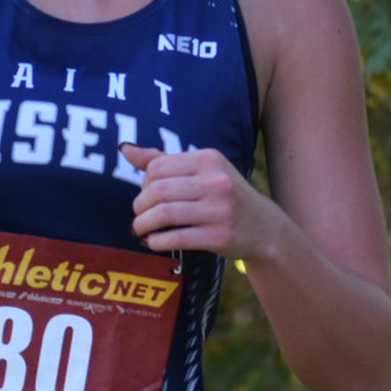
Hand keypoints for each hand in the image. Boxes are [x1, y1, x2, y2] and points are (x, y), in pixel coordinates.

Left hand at [120, 143, 283, 259]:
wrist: (265, 228)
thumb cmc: (224, 196)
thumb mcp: (202, 171)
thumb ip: (163, 160)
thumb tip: (125, 149)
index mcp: (209, 159)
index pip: (158, 167)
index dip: (144, 183)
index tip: (147, 195)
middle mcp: (216, 182)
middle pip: (157, 191)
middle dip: (140, 205)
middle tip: (140, 215)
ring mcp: (219, 210)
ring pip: (163, 214)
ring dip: (143, 224)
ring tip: (141, 229)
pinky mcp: (219, 236)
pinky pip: (176, 238)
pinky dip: (157, 241)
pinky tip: (154, 242)